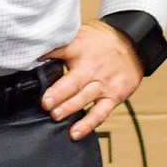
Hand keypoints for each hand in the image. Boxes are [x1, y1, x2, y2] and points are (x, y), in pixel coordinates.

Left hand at [39, 21, 144, 139]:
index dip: (46, 56)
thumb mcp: (81, 34)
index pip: (61, 50)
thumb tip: (34, 51)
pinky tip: (75, 133)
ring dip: (69, 108)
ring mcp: (103, 83)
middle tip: (45, 103)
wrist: (134, 44)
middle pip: (74, 81)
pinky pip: (100, 113)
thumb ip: (61, 44)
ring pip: (85, 98)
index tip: (31, 64)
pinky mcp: (114, 96)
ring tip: (55, 115)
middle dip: (58, 93)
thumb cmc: (102, 41)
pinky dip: (88, 124)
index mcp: (80, 48)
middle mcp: (92, 67)